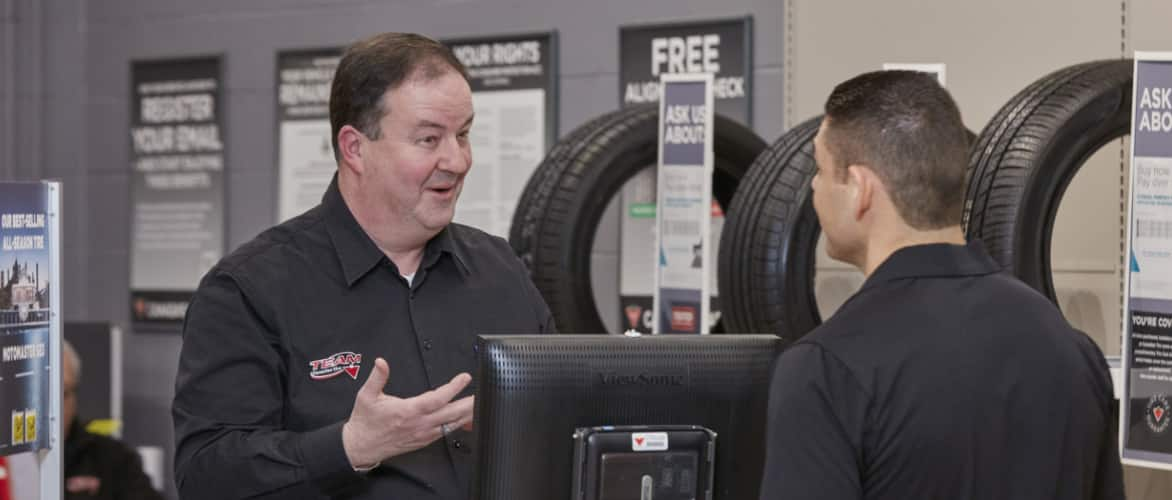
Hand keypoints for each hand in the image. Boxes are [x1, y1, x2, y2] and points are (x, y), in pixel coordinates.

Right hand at [341, 358, 474, 467]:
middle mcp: (419, 424)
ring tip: (479, 405)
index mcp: (408, 411)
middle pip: (452, 414)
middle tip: (483, 394)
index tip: (464, 378)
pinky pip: (446, 432)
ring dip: (467, 415)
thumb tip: (381, 362)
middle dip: (469, 404)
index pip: (437, 398)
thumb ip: (377, 378)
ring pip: (452, 425)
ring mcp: (423, 434)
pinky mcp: (424, 440)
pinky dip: (458, 425)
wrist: (361, 446)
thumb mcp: (366, 396)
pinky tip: (465, 418)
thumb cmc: (365, 422)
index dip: (453, 388)